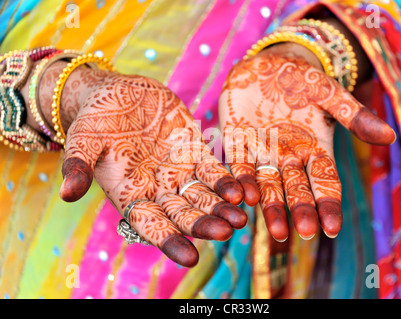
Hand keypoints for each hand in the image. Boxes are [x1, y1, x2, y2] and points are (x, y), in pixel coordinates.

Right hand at [42, 66, 245, 266]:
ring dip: (221, 208)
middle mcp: (157, 189)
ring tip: (240, 218)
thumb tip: (66, 195)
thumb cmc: (95, 118)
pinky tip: (240, 191)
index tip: (191, 259)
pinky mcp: (194, 152)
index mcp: (130, 194)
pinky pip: (213, 170)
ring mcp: (178, 171)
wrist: (117, 92)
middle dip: (203, 225)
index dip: (170, 241)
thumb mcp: (82, 139)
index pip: (151, 224)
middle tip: (226, 233)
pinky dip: (226, 181)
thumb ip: (78, 167)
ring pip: (202, 196)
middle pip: (183, 214)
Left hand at [219, 48, 395, 241]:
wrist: (267, 63)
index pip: (325, 181)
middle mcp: (288, 157)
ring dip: (270, 206)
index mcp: (314, 148)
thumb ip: (353, 115)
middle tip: (304, 232)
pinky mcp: (236, 142)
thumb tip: (390, 137)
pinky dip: (241, 180)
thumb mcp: (329, 93)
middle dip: (301, 210)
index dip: (329, 204)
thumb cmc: (302, 78)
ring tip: (275, 231)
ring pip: (267, 184)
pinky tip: (244, 197)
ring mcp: (261, 152)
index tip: (332, 228)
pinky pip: (238, 164)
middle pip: (296, 188)